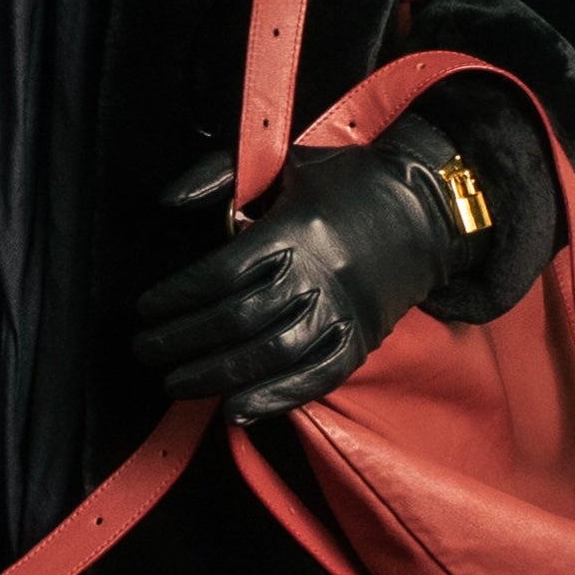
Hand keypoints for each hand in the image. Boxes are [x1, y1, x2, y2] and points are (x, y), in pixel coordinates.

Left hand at [131, 117, 475, 425]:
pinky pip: (314, 379)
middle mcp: (320, 276)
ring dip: (216, 376)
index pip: (223, 274)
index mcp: (297, 231)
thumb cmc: (347, 182)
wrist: (428, 209)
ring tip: (176, 384)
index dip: (178, 297)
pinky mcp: (360, 342)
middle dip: (183, 341)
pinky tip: (235, 412)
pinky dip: (274, 400)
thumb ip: (220, 175)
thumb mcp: (286, 161)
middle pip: (238, 320)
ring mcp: (343, 314)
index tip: (147, 309)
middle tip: (146, 350)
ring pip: (270, 355)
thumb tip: (166, 200)